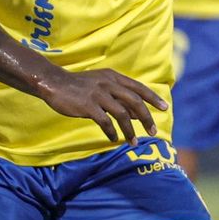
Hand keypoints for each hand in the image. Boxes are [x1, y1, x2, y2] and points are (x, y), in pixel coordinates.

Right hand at [38, 68, 165, 143]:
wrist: (54, 83)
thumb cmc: (79, 86)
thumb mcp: (101, 85)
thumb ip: (118, 97)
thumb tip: (137, 113)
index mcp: (113, 77)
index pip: (138, 88)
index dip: (153, 98)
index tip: (164, 108)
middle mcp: (109, 84)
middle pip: (135, 102)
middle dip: (146, 118)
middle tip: (153, 131)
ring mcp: (98, 94)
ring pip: (122, 114)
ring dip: (130, 130)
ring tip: (133, 142)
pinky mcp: (88, 106)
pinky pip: (105, 122)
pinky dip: (112, 132)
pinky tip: (114, 139)